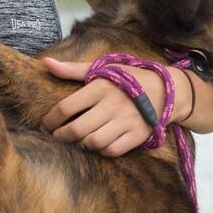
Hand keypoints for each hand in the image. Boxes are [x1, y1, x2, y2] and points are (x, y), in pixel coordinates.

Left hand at [41, 56, 165, 156]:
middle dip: (61, 136)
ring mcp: (126, 121)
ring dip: (80, 145)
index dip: (51, 120)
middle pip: (76, 129)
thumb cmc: (128, 79)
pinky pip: (112, 150)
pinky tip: (97, 144)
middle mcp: (113, 105)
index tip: (46, 125)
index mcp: (100, 87)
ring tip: (76, 141)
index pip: (66, 108)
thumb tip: (46, 62)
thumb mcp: (103, 69)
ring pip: (93, 142)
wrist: (166, 90)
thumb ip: (73, 69)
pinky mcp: (137, 135)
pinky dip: (101, 150)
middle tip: (57, 137)